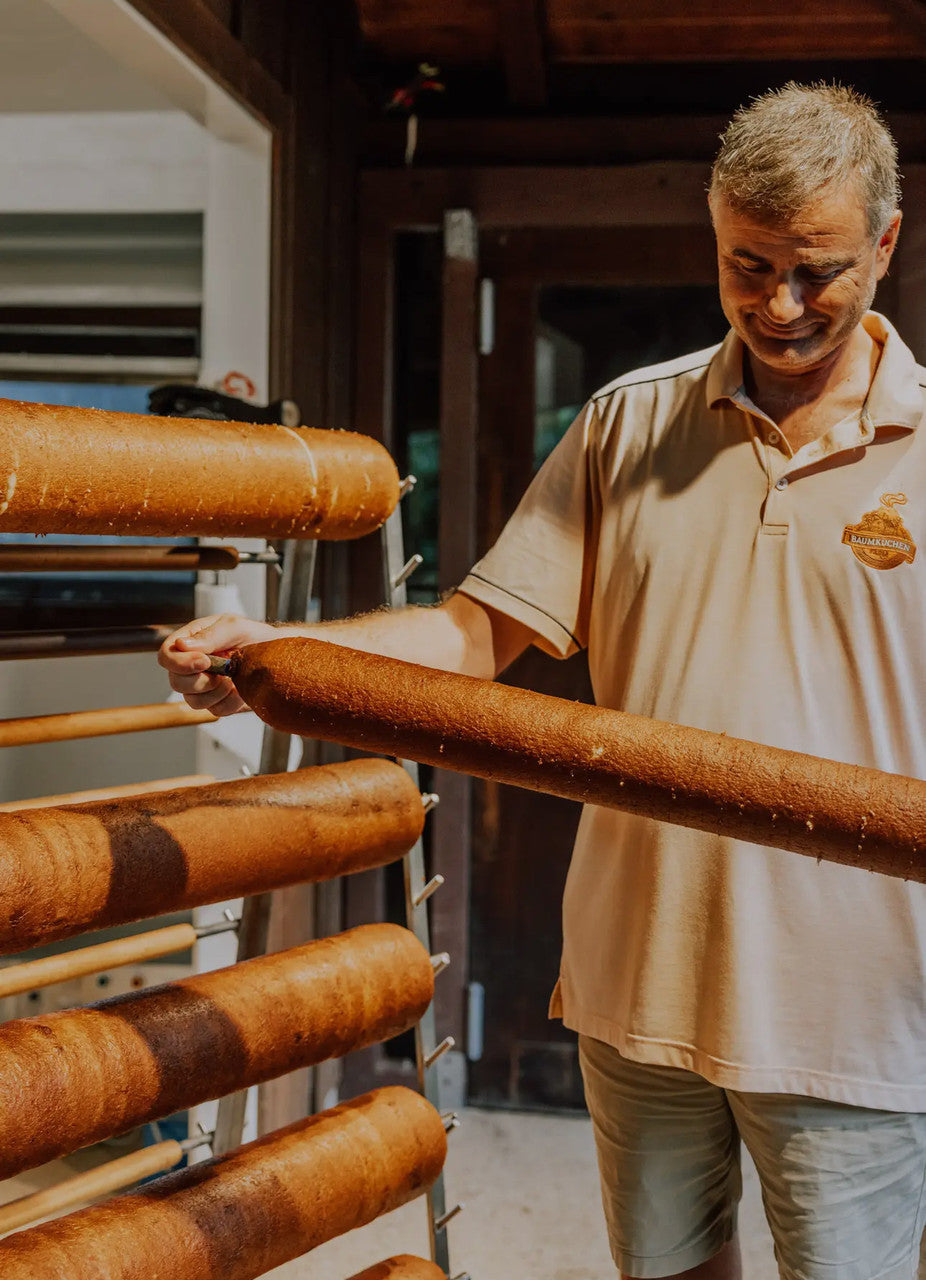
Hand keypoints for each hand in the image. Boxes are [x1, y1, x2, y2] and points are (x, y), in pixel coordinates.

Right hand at [158, 614, 275, 715]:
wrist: (279, 657)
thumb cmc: (256, 637)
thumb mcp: (236, 627)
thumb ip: (210, 636)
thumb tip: (182, 645)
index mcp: (191, 642)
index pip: (166, 655)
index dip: (179, 663)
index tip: (205, 661)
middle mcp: (192, 665)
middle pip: (176, 682)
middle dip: (201, 681)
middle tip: (224, 672)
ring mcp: (203, 686)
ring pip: (193, 701)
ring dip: (216, 692)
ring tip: (234, 679)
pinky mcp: (218, 702)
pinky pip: (215, 710)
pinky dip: (230, 702)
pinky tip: (240, 690)